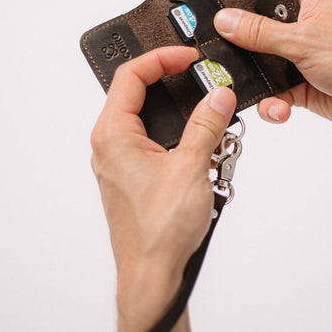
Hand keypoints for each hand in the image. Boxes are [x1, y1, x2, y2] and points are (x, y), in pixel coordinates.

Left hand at [90, 46, 235, 331]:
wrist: (152, 274)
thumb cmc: (159, 231)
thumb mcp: (190, 168)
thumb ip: (206, 125)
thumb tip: (219, 95)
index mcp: (114, 135)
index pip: (131, 75)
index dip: (162, 58)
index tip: (189, 56)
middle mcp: (111, 143)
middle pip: (138, 91)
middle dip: (175, 82)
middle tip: (202, 78)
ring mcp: (121, 159)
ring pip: (150, 117)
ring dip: (182, 112)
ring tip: (211, 116)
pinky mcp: (133, 173)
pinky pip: (155, 139)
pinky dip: (179, 133)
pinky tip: (205, 145)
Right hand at [214, 0, 331, 133]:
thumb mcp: (305, 41)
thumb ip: (261, 32)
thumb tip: (225, 20)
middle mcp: (296, 22)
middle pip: (249, 24)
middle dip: (230, 40)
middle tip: (206, 47)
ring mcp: (294, 53)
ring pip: (255, 62)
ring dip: (250, 79)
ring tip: (243, 87)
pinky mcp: (296, 81)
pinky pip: (270, 91)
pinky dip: (271, 103)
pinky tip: (279, 107)